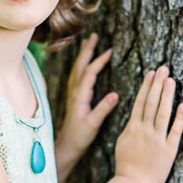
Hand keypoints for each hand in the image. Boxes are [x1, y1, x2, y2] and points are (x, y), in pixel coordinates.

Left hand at [56, 34, 118, 165]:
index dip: (99, 61)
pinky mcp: (75, 97)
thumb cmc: (80, 137)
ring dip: (83, 55)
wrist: (67, 146)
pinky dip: (82, 65)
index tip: (110, 51)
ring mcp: (73, 94)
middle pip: (80, 66)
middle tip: (94, 36)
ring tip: (89, 43)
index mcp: (80, 96)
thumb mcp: (93, 124)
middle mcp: (75, 92)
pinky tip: (85, 63)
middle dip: (87, 50)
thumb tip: (116, 94)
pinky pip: (78, 75)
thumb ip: (103, 109)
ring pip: (78, 69)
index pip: (90, 73)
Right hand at [115, 66, 182, 182]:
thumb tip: (135, 116)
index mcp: (132, 128)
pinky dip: (179, 118)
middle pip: (151, 102)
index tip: (152, 73)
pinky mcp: (168, 150)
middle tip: (164, 68)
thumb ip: (130, 128)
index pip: (140, 102)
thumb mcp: (122, 142)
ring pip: (162, 112)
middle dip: (157, 84)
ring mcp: (157, 140)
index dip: (146, 86)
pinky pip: (175, 131)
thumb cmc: (126, 166)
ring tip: (171, 80)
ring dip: (167, 95)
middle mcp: (145, 131)